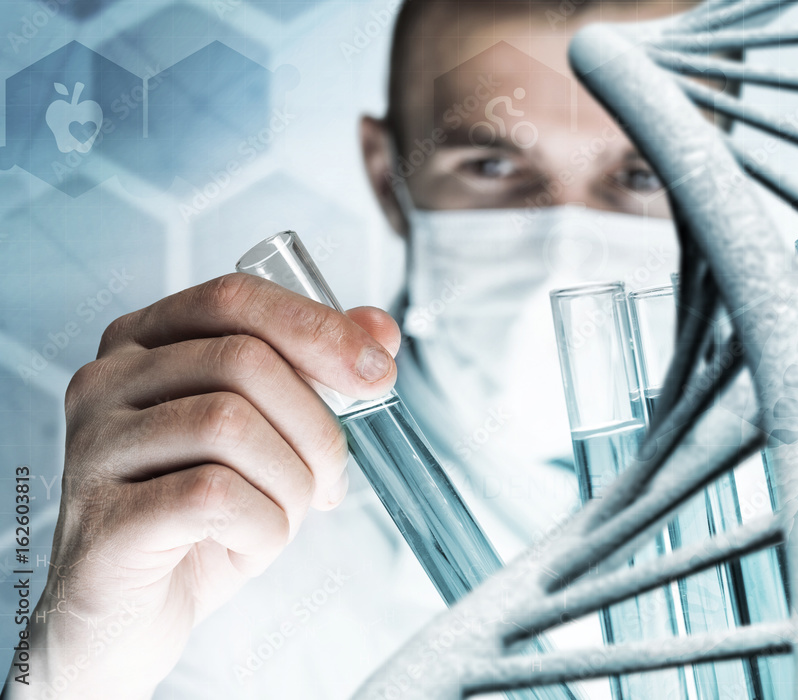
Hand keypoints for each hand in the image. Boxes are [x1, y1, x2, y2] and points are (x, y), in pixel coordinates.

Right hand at [7, 273, 398, 698]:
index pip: (235, 298)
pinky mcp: (104, 520)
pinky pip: (214, 495)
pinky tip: (248, 544)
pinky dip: (262, 528)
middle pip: (245, 360)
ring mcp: (93, 449)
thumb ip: (316, 374)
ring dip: (291, 482)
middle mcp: (106, 382)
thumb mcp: (270, 437)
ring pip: (231, 424)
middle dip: (317, 426)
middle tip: (331, 479)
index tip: (378, 374)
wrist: (131, 618)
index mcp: (144, 343)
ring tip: (282, 515)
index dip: (318, 328)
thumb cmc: (201, 517)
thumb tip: (380, 327)